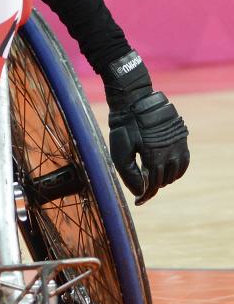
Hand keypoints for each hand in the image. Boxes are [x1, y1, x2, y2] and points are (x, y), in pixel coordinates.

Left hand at [103, 50, 189, 203]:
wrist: (134, 100)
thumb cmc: (123, 126)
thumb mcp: (120, 151)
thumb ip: (129, 174)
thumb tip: (140, 191)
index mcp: (154, 157)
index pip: (153, 186)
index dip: (145, 196)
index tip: (138, 202)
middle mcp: (171, 153)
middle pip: (164, 181)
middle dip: (152, 187)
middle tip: (141, 189)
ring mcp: (179, 146)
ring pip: (176, 173)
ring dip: (165, 179)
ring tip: (153, 179)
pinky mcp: (182, 139)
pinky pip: (184, 161)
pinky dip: (178, 170)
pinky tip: (168, 170)